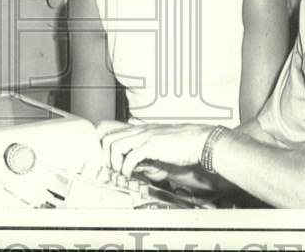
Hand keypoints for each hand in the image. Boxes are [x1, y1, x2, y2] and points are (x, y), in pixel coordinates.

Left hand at [97, 121, 212, 178]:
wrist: (200, 140)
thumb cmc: (183, 144)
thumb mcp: (159, 145)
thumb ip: (146, 152)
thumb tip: (135, 165)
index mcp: (140, 130)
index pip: (112, 132)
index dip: (104, 148)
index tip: (108, 162)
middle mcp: (139, 131)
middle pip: (108, 138)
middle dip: (105, 156)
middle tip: (111, 169)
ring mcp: (144, 137)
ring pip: (115, 145)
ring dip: (114, 163)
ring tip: (120, 173)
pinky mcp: (151, 145)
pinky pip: (130, 157)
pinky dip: (126, 168)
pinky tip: (130, 174)